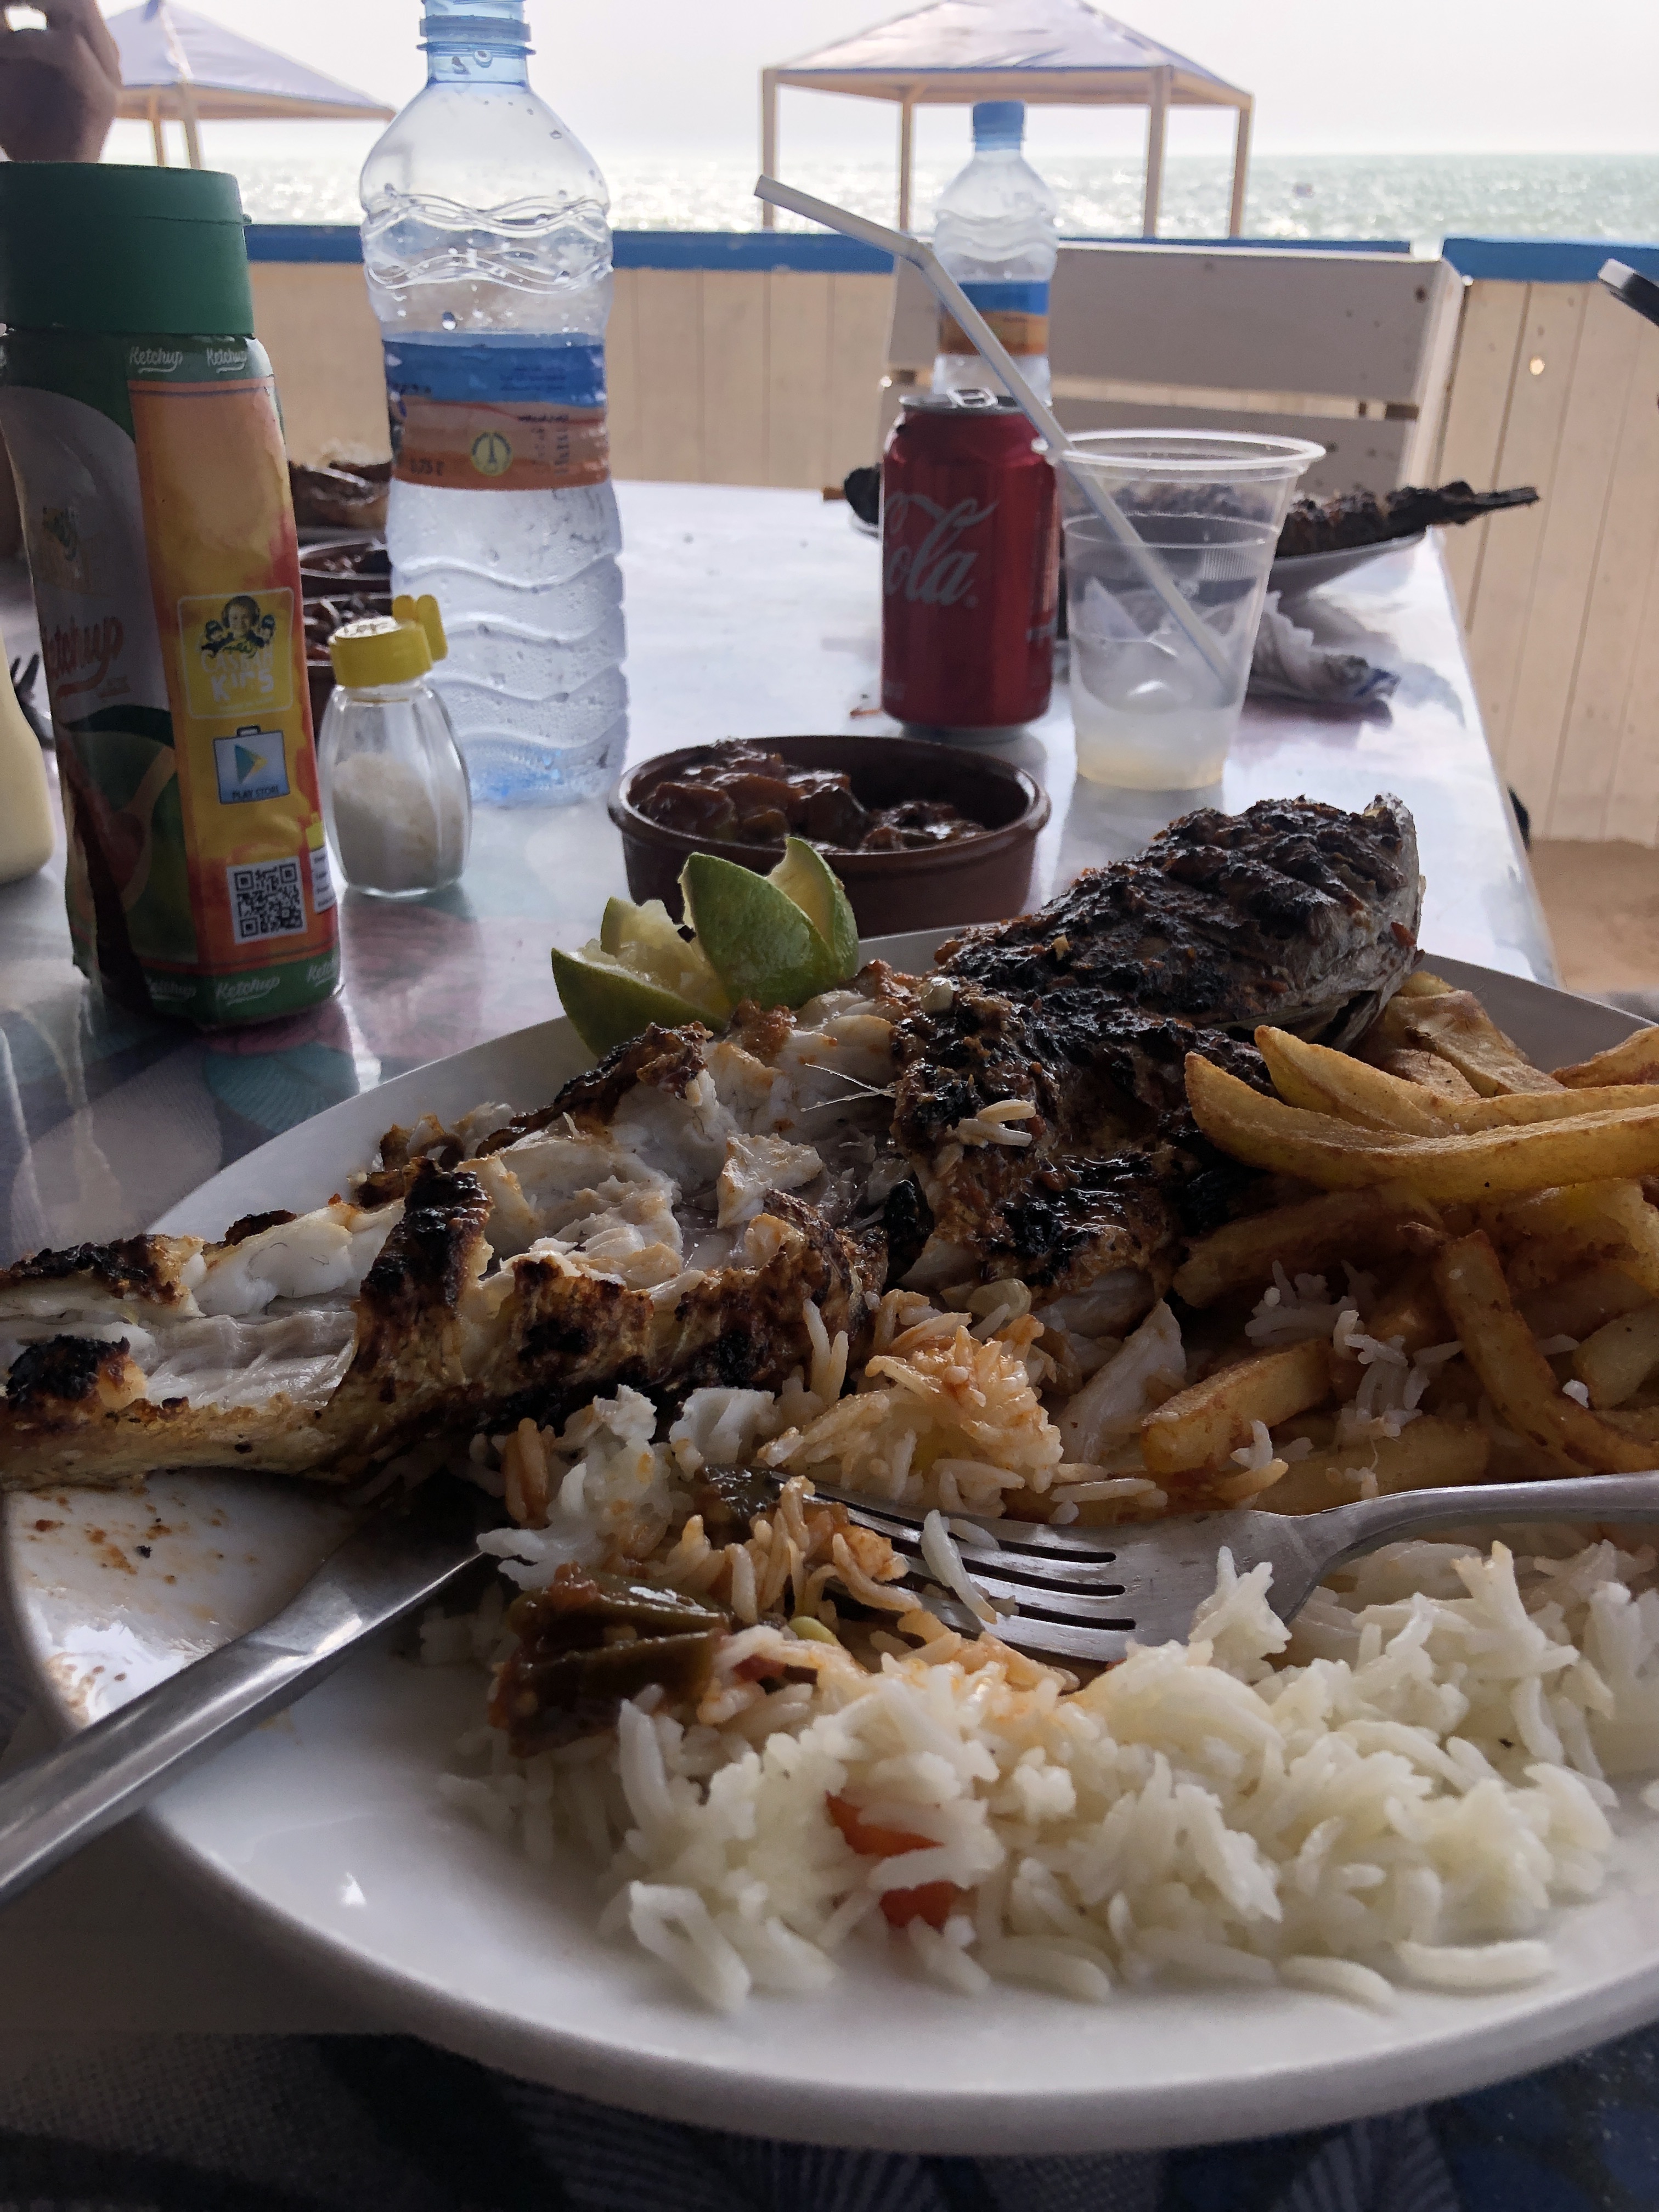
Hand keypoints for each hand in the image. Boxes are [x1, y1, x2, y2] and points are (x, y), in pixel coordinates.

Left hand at [0, 0, 120, 162]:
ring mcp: (108, 76)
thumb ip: (6, 26)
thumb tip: (2, 6)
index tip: (2, 0)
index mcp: (82, 38)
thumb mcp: (4, 60)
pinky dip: (31, 42)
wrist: (40, 181)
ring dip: (31, 2)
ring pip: (79, 9)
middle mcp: (101, 53)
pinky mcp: (104, 100)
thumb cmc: (16, 125)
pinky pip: (71, 50)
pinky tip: (3, 49)